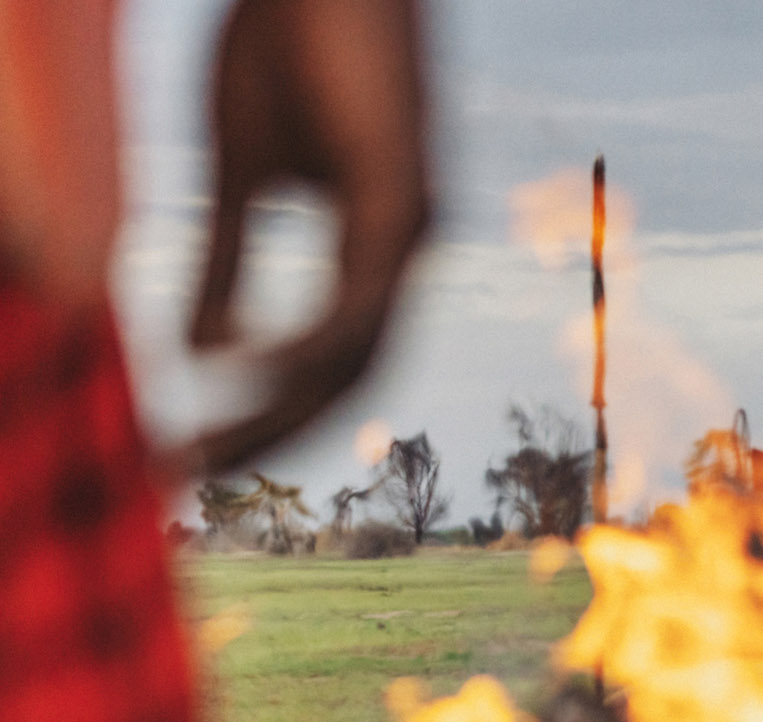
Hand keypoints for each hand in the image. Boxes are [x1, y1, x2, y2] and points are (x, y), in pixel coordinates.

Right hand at [169, 0, 430, 478]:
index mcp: (374, 249)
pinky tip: (245, 373)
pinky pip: (358, 298)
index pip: (327, 362)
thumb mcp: (240, 174)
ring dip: (278, 405)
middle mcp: (404, 250)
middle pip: (345, 378)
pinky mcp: (402, 195)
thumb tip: (204, 357)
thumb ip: (230, 265)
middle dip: (270, 432)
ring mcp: (411, 227)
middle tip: (195, 475)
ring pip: (353, 352)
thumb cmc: (283, 50)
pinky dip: (303, 341)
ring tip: (207, 444)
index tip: (200, 451)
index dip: (268, 414)